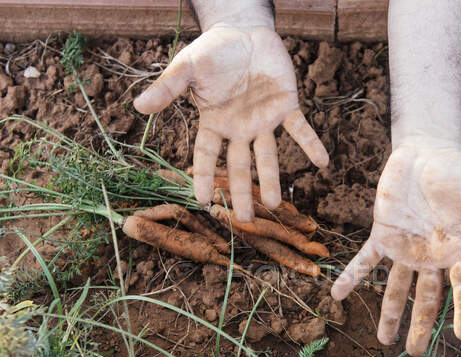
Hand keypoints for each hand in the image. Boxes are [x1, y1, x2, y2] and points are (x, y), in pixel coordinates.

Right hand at [134, 26, 328, 221]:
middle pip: (240, 166)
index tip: (204, 201)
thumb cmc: (212, 52)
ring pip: (268, 155)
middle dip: (243, 192)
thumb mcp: (186, 68)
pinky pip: (301, 129)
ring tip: (276, 204)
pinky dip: (312, 144)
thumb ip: (167, 89)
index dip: (206, 177)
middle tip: (245, 220)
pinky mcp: (286, 106)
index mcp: (215, 123)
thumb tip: (137, 106)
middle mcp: (240, 128)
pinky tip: (323, 163)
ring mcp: (264, 120)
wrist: (243, 31)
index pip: (207, 156)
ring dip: (273, 178)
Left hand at [330, 139, 460, 355]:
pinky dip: (351, 277)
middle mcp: (430, 256)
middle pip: (426, 298)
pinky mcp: (382, 235)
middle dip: (420, 325)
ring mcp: (404, 248)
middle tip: (414, 353)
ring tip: (383, 340)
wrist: (427, 154)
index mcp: (457, 250)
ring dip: (389, 314)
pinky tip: (337, 295)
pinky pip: (365, 260)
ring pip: (395, 288)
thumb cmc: (459, 173)